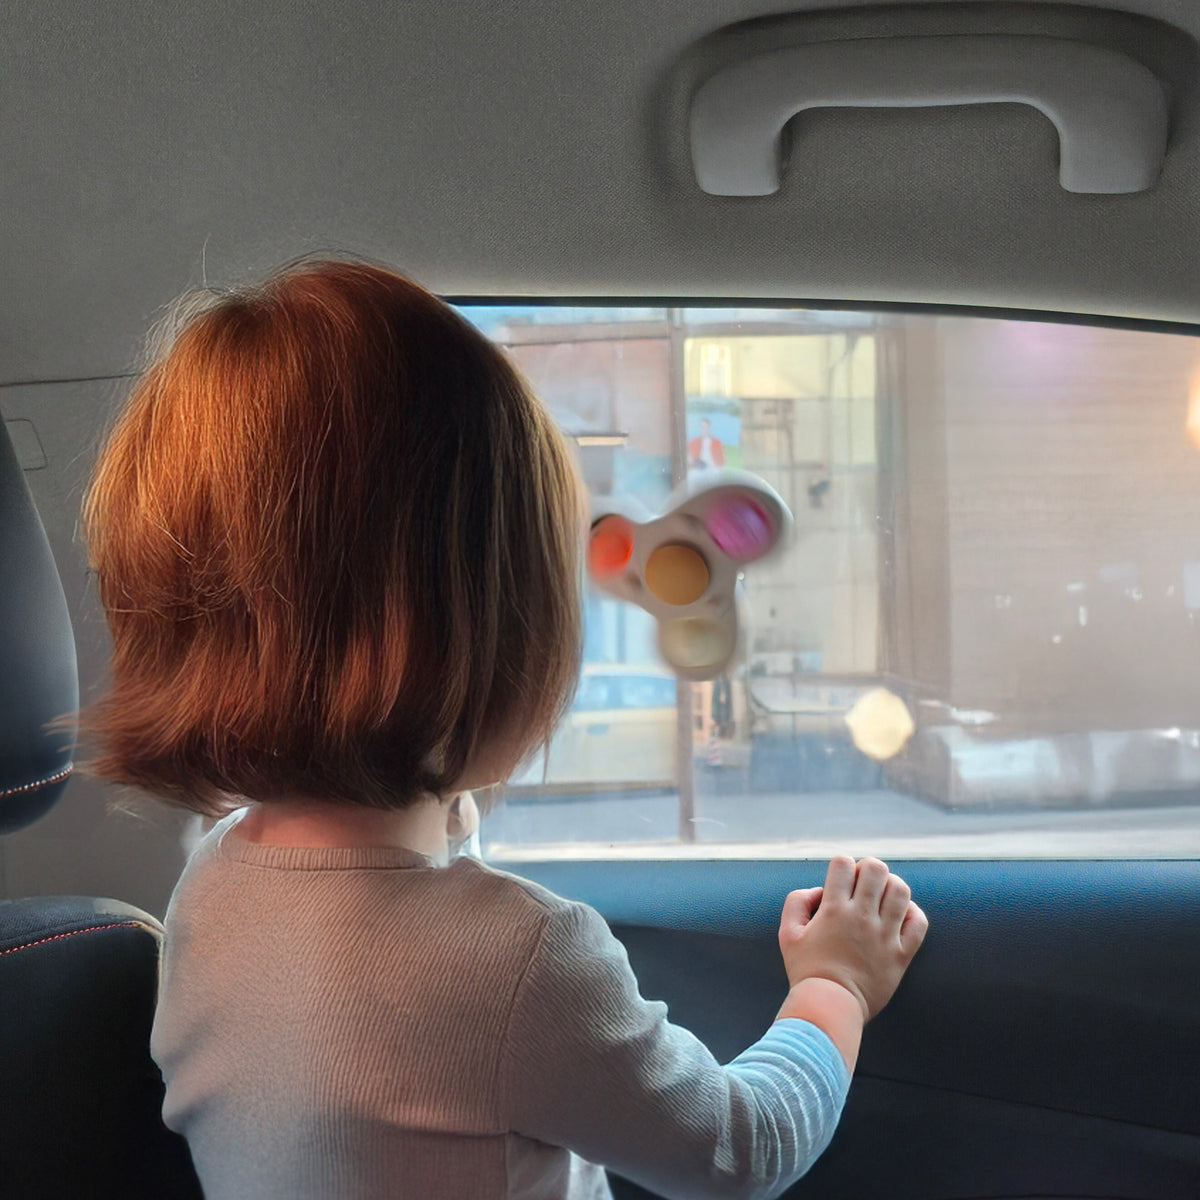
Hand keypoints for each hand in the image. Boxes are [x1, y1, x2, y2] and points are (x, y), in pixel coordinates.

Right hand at [778, 856, 927, 1021]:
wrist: (831, 1007)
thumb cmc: (807, 971)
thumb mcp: (787, 934)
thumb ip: (797, 902)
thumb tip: (819, 891)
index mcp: (833, 909)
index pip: (843, 863)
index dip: (841, 866)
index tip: (840, 882)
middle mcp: (861, 917)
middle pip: (876, 869)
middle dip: (868, 870)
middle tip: (862, 886)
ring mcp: (885, 935)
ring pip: (900, 890)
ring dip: (890, 886)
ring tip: (881, 899)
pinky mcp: (901, 954)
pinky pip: (918, 922)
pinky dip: (912, 913)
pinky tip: (898, 917)